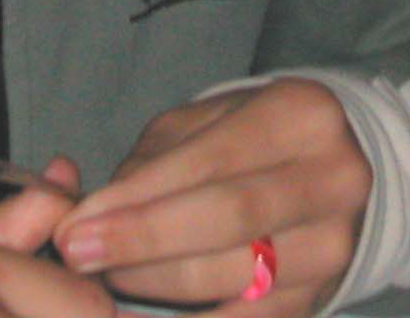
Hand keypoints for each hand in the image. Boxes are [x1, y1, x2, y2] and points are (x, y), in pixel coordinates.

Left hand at [52, 80, 371, 315]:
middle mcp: (332, 178)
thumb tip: (88, 212)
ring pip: (236, 275)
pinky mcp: (321, 295)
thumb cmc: (250, 141)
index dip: (139, 197)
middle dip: (142, 240)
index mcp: (300, 115)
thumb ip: (151, 162)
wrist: (332, 174)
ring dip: (158, 283)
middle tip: (78, 255)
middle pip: (229, 218)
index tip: (75, 223)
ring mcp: (334, 243)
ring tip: (109, 277)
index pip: (210, 160)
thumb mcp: (205, 123)